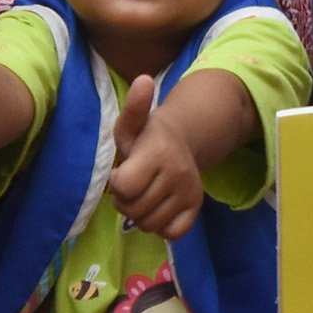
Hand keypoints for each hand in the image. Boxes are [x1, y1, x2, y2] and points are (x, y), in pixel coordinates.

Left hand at [106, 72, 205, 237]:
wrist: (184, 140)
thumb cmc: (148, 135)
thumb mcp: (132, 123)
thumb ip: (133, 108)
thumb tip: (143, 79)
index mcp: (158, 153)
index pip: (124, 188)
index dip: (117, 184)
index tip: (122, 172)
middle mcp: (177, 174)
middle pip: (134, 209)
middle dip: (125, 201)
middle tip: (131, 185)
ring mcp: (188, 193)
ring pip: (151, 224)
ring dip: (139, 215)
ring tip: (142, 196)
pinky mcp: (196, 208)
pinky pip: (172, 233)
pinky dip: (160, 227)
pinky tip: (157, 209)